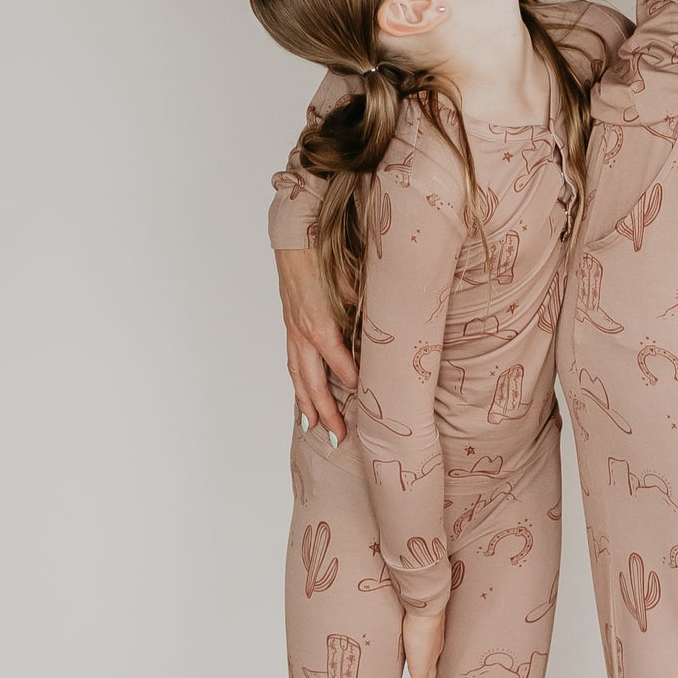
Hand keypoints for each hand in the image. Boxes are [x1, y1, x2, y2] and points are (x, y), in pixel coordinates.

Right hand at [277, 247, 354, 442]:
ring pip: (299, 377)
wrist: (295, 241)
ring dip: (307, 405)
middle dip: (326, 411)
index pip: (338, 362)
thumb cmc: (326, 258)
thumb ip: (367, 307)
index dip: (352, 380)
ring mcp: (294, 333)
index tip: (365, 398)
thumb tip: (387, 327)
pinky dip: (298, 385)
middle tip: (339, 437)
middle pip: (313, 382)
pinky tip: (304, 399)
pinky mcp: (290, 328)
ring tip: (314, 429)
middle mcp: (303, 334)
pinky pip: (293, 364)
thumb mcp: (354, 281)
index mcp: (320, 324)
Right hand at [400, 602, 447, 677]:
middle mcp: (433, 652)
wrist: (426, 611)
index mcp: (433, 640)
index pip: (431, 656)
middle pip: (432, 672)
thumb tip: (396, 609)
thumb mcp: (411, 615)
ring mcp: (429, 662)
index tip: (417, 663)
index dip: (425, 663)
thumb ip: (406, 616)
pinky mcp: (421, 670)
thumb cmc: (419, 608)